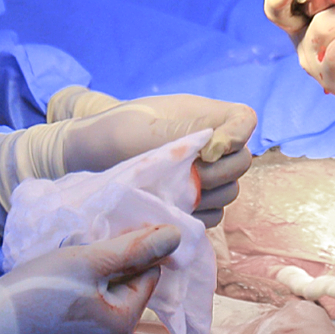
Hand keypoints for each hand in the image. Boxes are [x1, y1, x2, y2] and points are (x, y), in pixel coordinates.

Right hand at [0, 224, 181, 333]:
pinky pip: (85, 299)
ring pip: (104, 288)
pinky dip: (79, 281)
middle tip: (91, 236)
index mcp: (124, 322)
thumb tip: (178, 236)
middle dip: (114, 256)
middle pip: (127, 281)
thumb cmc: (39, 292)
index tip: (114, 226)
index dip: (136, 244)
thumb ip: (134, 248)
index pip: (149, 272)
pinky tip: (61, 268)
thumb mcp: (89, 261)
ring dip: (95, 266)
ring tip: (75, 248)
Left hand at [61, 94, 255, 225]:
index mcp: (204, 117)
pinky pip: (213, 214)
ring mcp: (203, 175)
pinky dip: (199, 216)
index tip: (206, 152)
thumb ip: (187, 133)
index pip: (245, 119)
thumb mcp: (149, 125)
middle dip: (219, 174)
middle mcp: (210, 145)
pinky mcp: (192, 202)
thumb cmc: (115, 132)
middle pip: (242, 161)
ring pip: (230, 191)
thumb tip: (218, 150)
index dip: (236, 137)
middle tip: (188, 180)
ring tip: (176, 196)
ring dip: (209, 197)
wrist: (89, 159)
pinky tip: (175, 213)